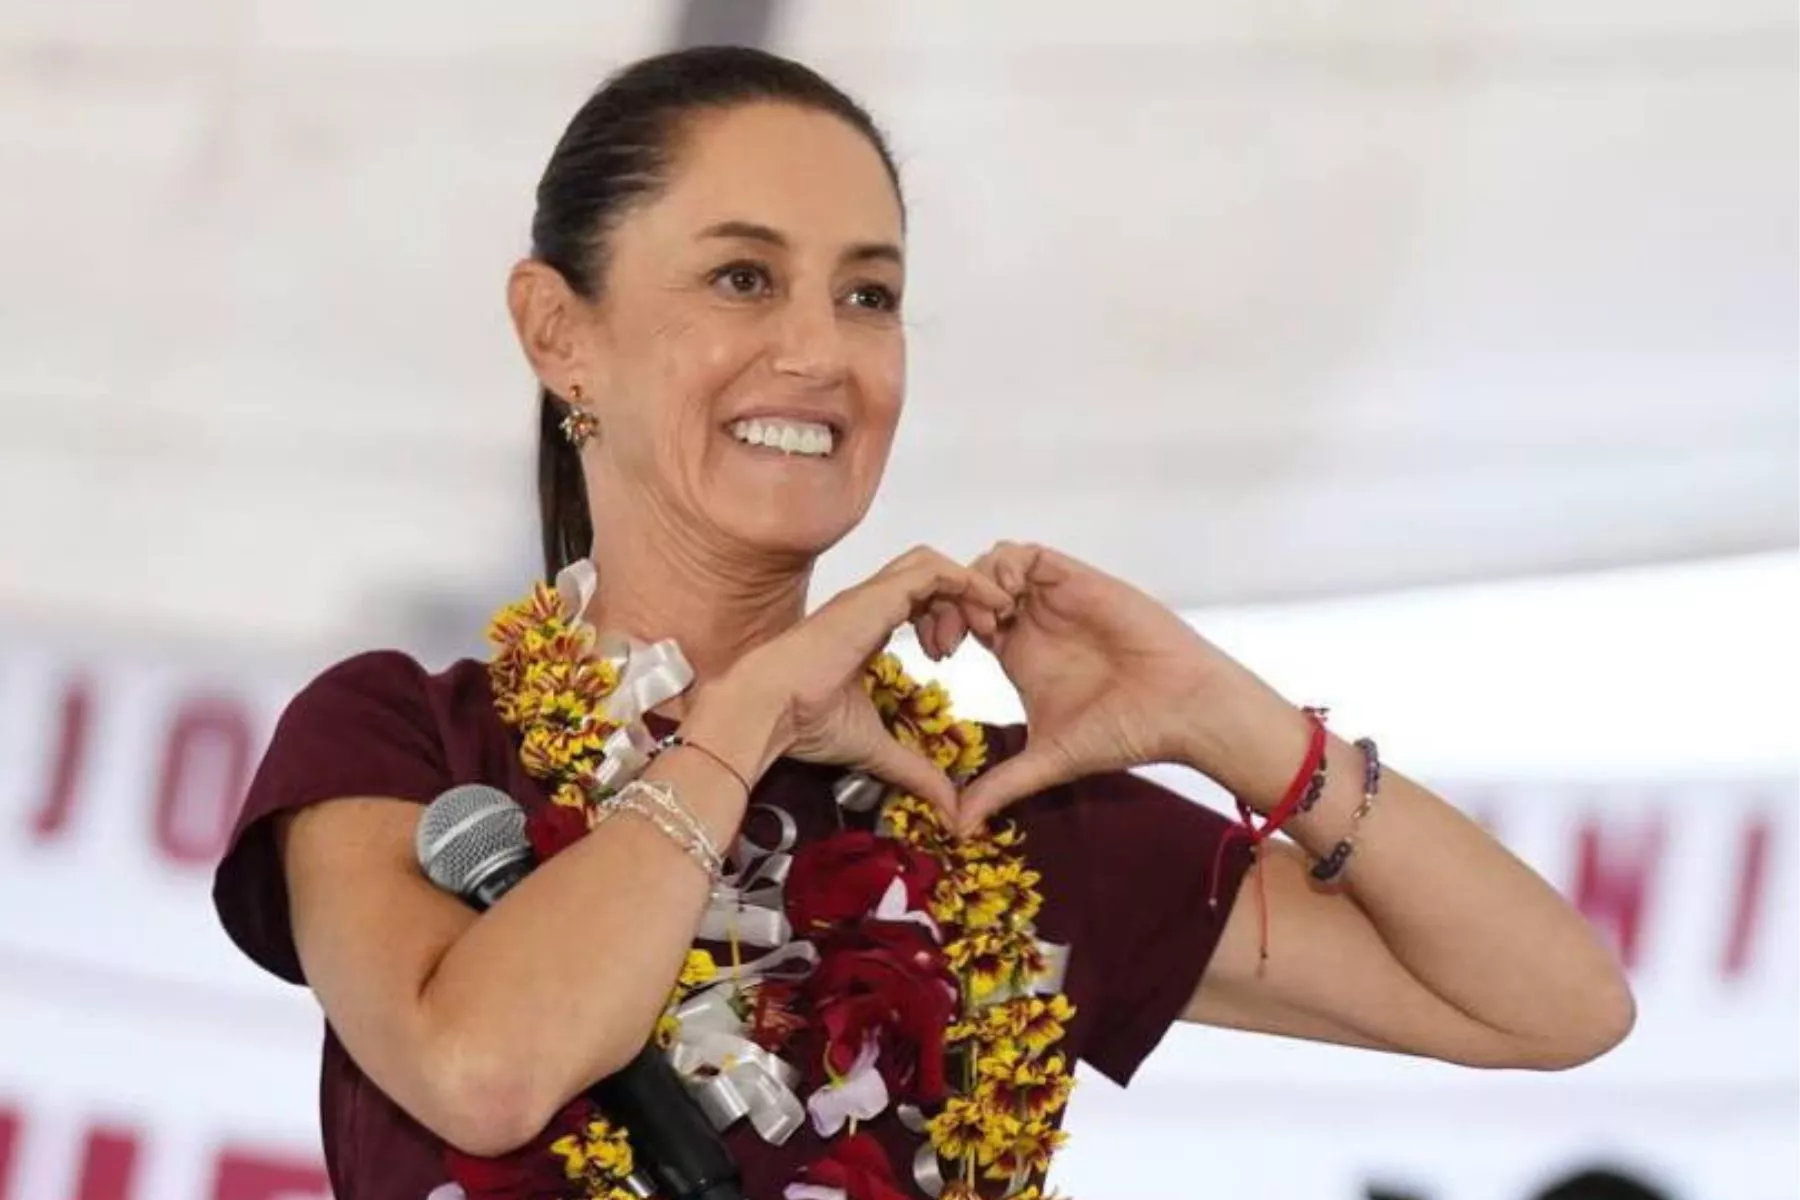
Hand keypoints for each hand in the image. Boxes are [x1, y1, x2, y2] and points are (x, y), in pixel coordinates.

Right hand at [711, 546, 1015, 817]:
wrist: (767, 709)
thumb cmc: (802, 723)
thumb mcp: (876, 748)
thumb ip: (915, 770)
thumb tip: (949, 807)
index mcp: (864, 630)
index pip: (915, 604)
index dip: (947, 618)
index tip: (965, 651)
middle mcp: (868, 606)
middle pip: (929, 578)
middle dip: (965, 598)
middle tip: (988, 634)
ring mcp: (871, 596)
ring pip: (933, 566)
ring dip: (970, 587)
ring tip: (992, 623)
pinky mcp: (877, 596)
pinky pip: (933, 571)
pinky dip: (966, 580)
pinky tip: (987, 609)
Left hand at [949, 542, 1296, 832]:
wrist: (1181, 707)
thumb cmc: (1125, 731)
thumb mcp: (1048, 759)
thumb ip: (1001, 786)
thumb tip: (956, 827)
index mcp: (1018, 653)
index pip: (962, 623)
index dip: (940, 630)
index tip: (937, 658)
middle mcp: (1032, 621)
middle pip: (968, 587)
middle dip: (948, 602)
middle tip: (948, 637)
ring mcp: (1052, 598)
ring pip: (992, 564)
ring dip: (974, 584)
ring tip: (982, 623)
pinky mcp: (1076, 580)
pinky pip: (1026, 555)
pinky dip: (1004, 568)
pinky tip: (1006, 604)